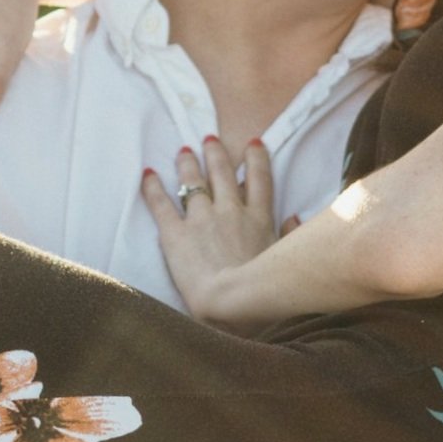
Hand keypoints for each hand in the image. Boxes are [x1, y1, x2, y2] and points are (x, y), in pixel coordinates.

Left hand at [139, 135, 277, 316]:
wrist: (232, 302)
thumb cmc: (264, 292)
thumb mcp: (286, 260)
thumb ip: (290, 234)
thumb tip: (294, 217)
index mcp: (259, 219)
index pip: (259, 179)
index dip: (256, 159)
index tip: (253, 143)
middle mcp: (231, 211)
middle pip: (222, 173)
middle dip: (215, 153)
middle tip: (209, 138)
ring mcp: (202, 219)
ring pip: (193, 181)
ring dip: (187, 163)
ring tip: (183, 150)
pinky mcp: (176, 233)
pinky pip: (161, 204)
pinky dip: (152, 187)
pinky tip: (148, 173)